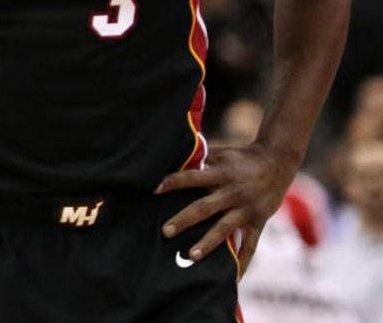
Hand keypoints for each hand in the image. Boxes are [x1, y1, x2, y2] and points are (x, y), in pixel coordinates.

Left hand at [156, 142, 292, 275]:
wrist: (278, 161)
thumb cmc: (241, 157)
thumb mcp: (221, 153)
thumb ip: (201, 160)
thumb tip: (172, 161)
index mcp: (221, 174)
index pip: (192, 178)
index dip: (174, 182)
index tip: (154, 189)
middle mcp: (233, 192)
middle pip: (205, 208)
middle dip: (184, 220)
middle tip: (165, 231)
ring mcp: (246, 209)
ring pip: (224, 229)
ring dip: (208, 243)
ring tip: (191, 256)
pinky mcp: (258, 222)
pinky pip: (251, 246)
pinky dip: (243, 263)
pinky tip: (233, 279)